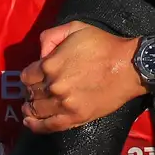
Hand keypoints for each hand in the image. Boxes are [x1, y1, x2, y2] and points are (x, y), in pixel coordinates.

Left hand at [20, 22, 140, 132]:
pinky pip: (48, 126)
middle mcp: (53, 86)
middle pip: (31, 93)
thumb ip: (51, 36)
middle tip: (37, 90)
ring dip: (31, 107)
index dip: (29, 75)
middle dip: (31, 91)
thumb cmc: (104, 45)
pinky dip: (36, 126)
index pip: (26, 76)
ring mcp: (63, 104)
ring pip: (36, 110)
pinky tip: (29, 122)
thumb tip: (40, 54)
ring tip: (32, 106)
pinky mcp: (75, 118)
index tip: (35, 76)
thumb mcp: (76, 28)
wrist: (128, 67)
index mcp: (50, 64)